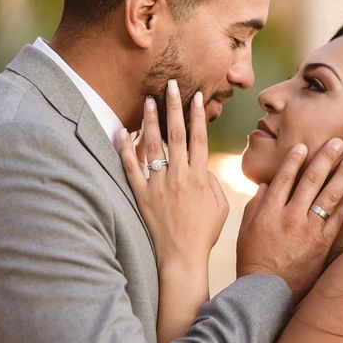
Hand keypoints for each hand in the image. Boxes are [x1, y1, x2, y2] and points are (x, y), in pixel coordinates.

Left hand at [118, 80, 228, 268]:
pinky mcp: (142, 196)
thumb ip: (213, 183)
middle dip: (174, 107)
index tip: (197, 96)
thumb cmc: (204, 234)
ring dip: (151, 121)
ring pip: (153, 146)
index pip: (199, 139)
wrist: (182, 258)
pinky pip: (131, 168)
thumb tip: (202, 165)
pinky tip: (122, 132)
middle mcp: (179, 177)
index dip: (199, 116)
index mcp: (200, 178)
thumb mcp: (220, 208)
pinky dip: (125, 150)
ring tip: (148, 100)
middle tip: (171, 84)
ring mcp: (158, 185)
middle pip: (176, 134)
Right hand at [237, 139, 342, 302]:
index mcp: (268, 211)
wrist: (266, 292)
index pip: (284, 178)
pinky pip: (337, 219)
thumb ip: (255, 205)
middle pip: (311, 180)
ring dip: (341, 176)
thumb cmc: (252, 260)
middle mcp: (289, 216)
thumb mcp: (245, 230)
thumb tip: (266, 185)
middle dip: (325, 158)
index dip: (295, 159)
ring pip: (329, 196)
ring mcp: (308, 230)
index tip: (304, 145)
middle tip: (337, 142)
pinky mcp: (322, 244)